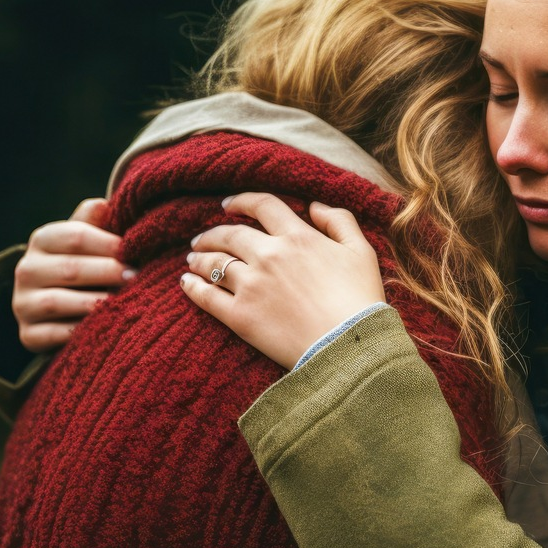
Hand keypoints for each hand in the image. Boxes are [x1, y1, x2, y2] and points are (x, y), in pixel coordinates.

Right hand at [12, 198, 134, 351]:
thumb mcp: (92, 237)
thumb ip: (98, 221)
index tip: (137, 252)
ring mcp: (23, 304)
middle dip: (109, 273)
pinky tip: (104, 328)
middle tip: (137, 277)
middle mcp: (26, 269)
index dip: (111, 244)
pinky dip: (80, 332)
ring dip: (95, 303)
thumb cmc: (89, 261)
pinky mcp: (28, 334)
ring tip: (125, 302)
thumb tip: (106, 205)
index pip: (77, 236)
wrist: (64, 303)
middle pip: (71, 269)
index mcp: (44, 239)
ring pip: (58, 302)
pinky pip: (53, 335)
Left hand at [180, 193, 385, 368]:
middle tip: (202, 238)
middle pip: (230, 234)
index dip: (242, 201)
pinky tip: (187, 282)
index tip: (227, 205)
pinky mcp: (240, 315)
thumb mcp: (361, 251)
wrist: (348, 345)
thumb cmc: (361, 299)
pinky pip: (207, 296)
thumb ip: (339, 221)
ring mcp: (251, 285)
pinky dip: (193, 286)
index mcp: (298, 237)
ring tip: (193, 259)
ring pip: (214, 262)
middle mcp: (269, 255)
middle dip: (213, 233)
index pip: (263, 206)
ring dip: (200, 257)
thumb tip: (314, 206)